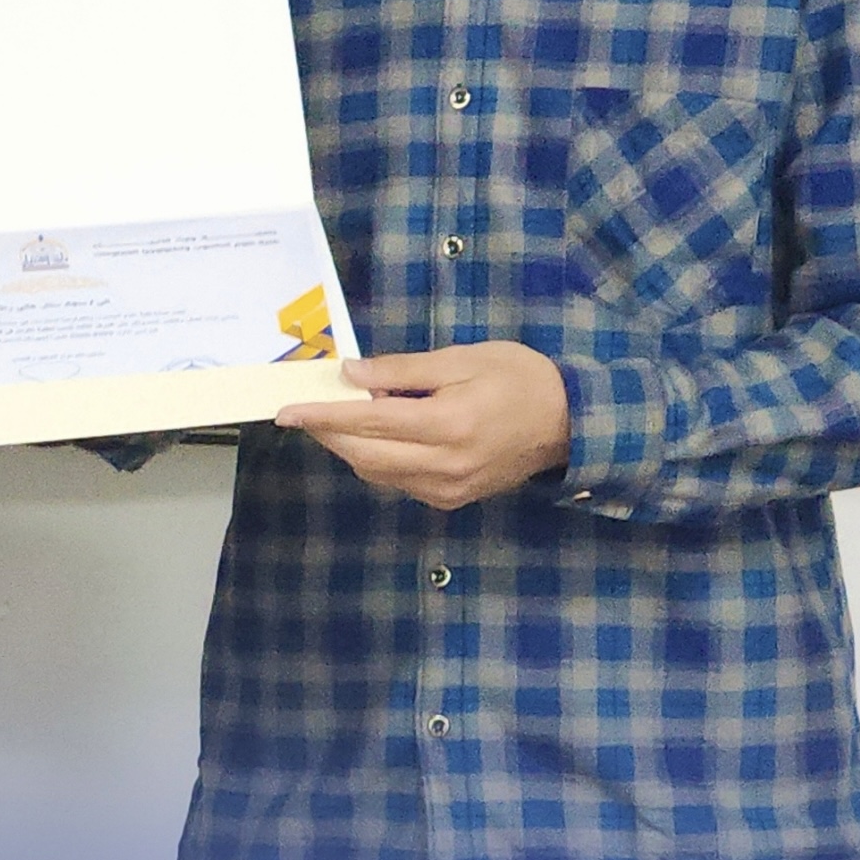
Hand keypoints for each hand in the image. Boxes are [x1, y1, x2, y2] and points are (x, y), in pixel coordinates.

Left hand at [273, 342, 570, 511]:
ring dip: (350, 446)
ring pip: (376, 472)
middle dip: (327, 433)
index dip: (322, 416)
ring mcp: (447, 489)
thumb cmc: (520, 379)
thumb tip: (352, 374)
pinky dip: (377, 459)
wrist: (572, 425)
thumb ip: (404, 369)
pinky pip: (398, 482)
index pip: (368, 422)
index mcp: (447, 424)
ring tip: (346, 414)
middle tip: (306, 409)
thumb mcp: (463, 358)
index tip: (286, 411)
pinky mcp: (451, 500)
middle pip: (363, 454)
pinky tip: (381, 434)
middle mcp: (443, 465)